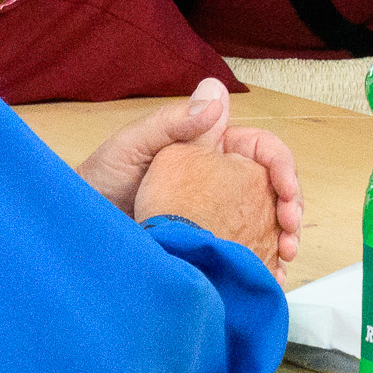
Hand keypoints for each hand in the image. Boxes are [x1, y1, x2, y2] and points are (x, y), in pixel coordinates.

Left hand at [84, 78, 306, 274]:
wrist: (81, 226)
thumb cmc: (101, 178)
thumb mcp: (134, 144)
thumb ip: (174, 121)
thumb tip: (216, 97)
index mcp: (211, 148)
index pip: (261, 149)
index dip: (281, 167)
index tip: (285, 191)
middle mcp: (220, 179)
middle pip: (272, 188)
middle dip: (291, 207)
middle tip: (290, 230)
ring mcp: (217, 213)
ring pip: (265, 221)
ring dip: (284, 238)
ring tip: (285, 257)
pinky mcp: (210, 243)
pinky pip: (245, 250)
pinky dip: (263, 262)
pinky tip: (270, 275)